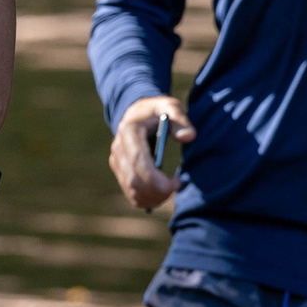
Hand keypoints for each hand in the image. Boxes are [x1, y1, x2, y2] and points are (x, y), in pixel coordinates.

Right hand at [109, 93, 193, 211]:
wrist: (138, 114)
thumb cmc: (157, 111)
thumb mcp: (171, 107)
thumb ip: (181, 120)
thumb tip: (189, 137)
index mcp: (129, 130)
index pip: (137, 159)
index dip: (153, 177)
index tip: (174, 184)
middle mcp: (118, 147)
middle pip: (134, 180)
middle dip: (157, 190)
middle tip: (177, 185)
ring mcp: (117, 161)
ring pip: (132, 190)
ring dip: (155, 197)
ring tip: (172, 187)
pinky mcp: (120, 172)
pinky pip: (132, 194)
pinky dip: (149, 199)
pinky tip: (162, 192)